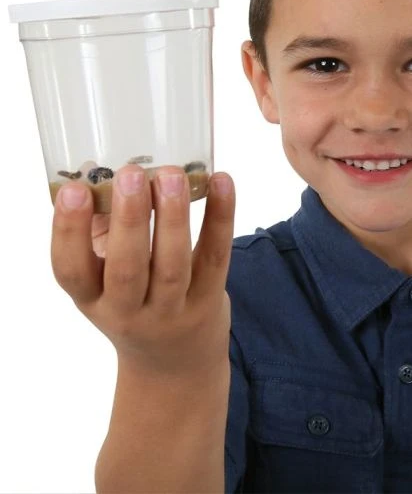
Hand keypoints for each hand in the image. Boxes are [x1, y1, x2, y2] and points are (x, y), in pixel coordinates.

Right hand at [50, 164, 234, 377]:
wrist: (174, 362)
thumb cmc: (133, 301)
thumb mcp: (104, 279)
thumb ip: (100, 229)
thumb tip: (99, 169)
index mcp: (92, 299)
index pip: (71, 271)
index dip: (68, 231)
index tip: (74, 190)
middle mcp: (128, 311)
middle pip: (127, 269)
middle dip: (130, 220)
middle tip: (131, 174)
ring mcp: (172, 309)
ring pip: (173, 266)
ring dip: (173, 217)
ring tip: (172, 175)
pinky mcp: (209, 299)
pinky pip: (215, 256)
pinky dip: (220, 217)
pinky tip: (222, 182)